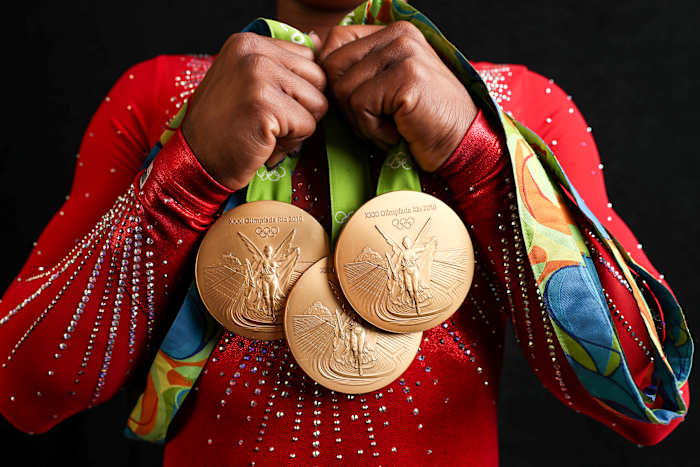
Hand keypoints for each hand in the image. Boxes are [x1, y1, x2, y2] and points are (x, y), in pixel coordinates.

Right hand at [182, 32, 326, 189]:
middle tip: (269, 123)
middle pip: (318, 79)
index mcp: (249, 42)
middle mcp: (253, 52)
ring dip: (298, 127)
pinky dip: (291, 143)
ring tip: (266, 133)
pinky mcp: (265, 104)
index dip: (298, 91)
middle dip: (303, 108)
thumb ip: (282, 63)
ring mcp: (258, 76)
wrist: (196, 160)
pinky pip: (308, 125)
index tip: (268, 105)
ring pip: (318, 102)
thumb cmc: (225, 127)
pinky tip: (264, 144)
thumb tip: (319, 38)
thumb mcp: (249, 81)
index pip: (308, 59)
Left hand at [318, 22, 477, 171]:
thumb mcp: (384, 87)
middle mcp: (400, 35)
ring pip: (343, 88)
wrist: (462, 145)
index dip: (335, 79)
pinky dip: (373, 130)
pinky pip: (359, 105)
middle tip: (376, 120)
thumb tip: (311, 45)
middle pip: (333, 66)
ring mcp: (405, 53)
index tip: (360, 104)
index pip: (335, 41)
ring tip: (390, 126)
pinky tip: (398, 131)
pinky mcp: (407, 77)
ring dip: (360, 121)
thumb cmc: (421, 122)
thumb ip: (354, 66)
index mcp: (393, 32)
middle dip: (346, 105)